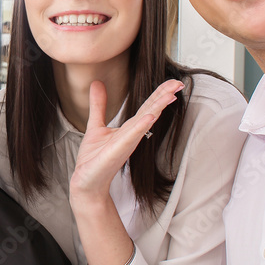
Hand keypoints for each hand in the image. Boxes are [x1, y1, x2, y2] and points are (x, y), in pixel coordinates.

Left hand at [70, 79, 183, 202]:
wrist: (86, 182)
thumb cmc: (94, 158)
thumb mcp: (96, 125)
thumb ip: (99, 105)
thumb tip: (97, 83)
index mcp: (128, 128)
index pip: (147, 107)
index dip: (159, 94)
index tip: (173, 82)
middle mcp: (131, 135)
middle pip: (151, 112)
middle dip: (164, 97)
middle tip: (178, 83)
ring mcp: (126, 143)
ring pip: (145, 122)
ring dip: (158, 108)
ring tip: (170, 95)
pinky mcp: (117, 151)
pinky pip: (131, 137)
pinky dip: (141, 127)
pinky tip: (150, 117)